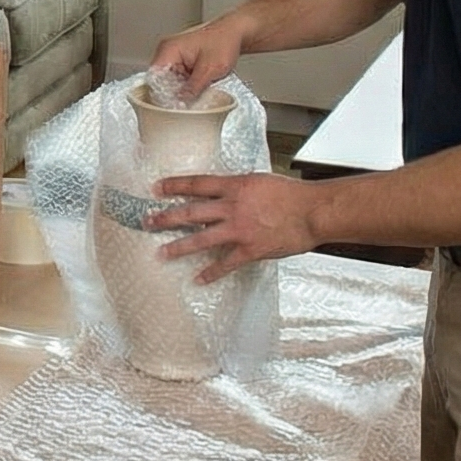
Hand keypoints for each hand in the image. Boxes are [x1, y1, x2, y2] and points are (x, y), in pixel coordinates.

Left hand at [144, 170, 320, 281]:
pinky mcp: (251, 249)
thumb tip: (219, 194)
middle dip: (166, 217)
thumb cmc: (291, 194)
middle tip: (147, 221)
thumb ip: (237, 188)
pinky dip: (211, 273)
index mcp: (234, 186)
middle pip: (191, 211)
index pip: (196, 184)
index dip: (174, 186)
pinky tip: (198, 279)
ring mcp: (240, 229)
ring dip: (179, 246)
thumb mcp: (258, 181)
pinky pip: (226, 263)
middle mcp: (232, 207)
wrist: (313, 212)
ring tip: (160, 252)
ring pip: (201, 238)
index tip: (155, 188)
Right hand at [149, 14, 246, 98]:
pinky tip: (197, 89)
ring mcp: (173, 56)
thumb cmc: (224, 43)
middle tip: (186, 104)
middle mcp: (167, 52)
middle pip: (160, 81)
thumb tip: (179, 102)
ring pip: (169, 81)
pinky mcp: (180, 61)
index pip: (154, 77)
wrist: (235, 33)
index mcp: (169, 50)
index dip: (162, 94)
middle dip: (172, 94)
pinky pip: (177, 78)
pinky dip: (185, 86)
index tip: (173, 107)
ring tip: (196, 93)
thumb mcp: (209, 70)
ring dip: (180, 90)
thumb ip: (193, 88)